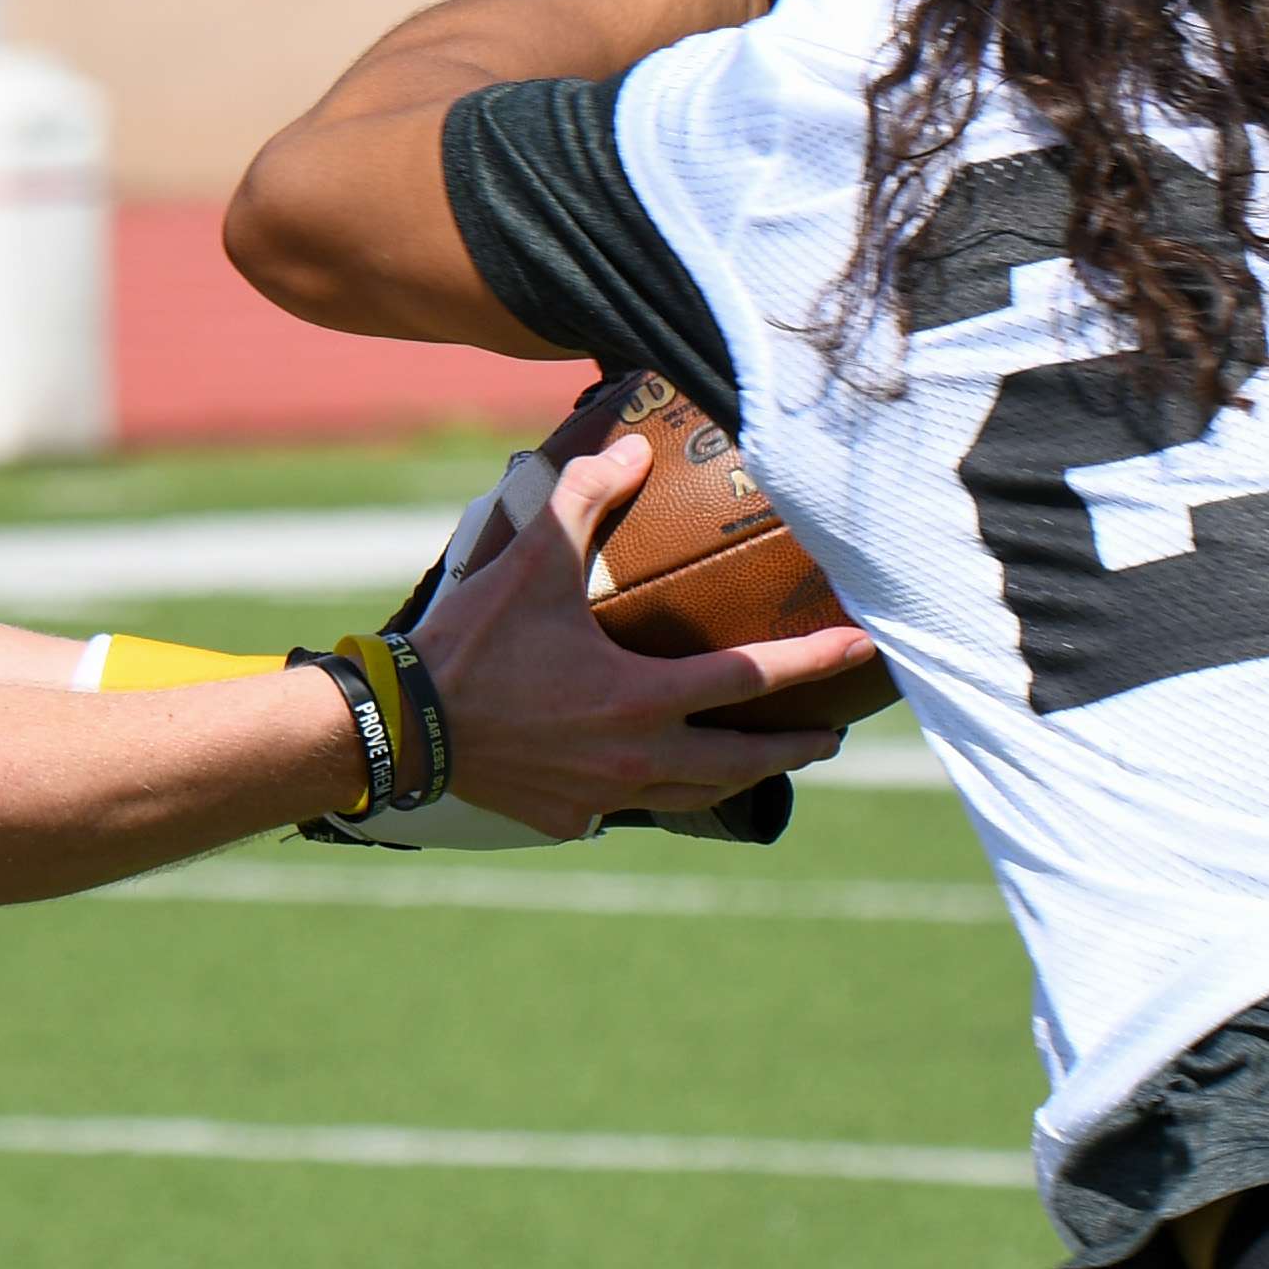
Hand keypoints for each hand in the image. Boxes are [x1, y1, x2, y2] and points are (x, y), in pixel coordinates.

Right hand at [400, 432, 869, 840]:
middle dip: (797, 745)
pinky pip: (624, 810)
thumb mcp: (532, 561)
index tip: (863, 650)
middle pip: (743, 760)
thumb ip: (584, 498)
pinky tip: (656, 782)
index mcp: (642, 697)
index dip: (815, 663)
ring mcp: (604, 798)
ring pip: (695, 796)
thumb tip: (631, 446)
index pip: (752, 678)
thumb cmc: (473, 645)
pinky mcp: (568, 821)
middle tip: (832, 734)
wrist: (405, 729)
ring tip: (766, 762)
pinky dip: (650, 794)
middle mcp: (637, 758)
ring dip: (739, 777)